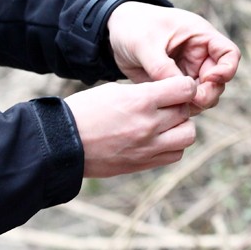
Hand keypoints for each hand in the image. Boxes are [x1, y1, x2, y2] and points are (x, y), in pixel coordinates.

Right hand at [65, 76, 198, 177]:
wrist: (63, 143)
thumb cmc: (85, 111)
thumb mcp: (114, 90)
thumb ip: (144, 92)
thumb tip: (167, 93)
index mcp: (141, 100)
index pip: (185, 89)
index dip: (185, 85)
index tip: (178, 86)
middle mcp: (149, 124)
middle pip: (187, 112)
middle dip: (180, 105)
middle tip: (167, 104)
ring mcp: (148, 147)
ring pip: (188, 135)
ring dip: (181, 127)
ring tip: (165, 123)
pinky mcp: (143, 163)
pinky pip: (175, 155)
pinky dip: (172, 145)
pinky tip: (158, 138)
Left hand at [106, 2, 239, 112]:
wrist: (114, 32)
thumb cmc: (134, 27)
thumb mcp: (146, 44)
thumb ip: (163, 67)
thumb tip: (179, 92)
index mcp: (200, 37)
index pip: (229, 54)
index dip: (226, 70)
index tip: (209, 79)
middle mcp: (199, 55)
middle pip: (219, 81)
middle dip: (208, 94)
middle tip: (191, 101)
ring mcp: (188, 71)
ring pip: (204, 94)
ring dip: (195, 103)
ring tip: (176, 106)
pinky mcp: (174, 84)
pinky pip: (186, 100)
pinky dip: (181, 107)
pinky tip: (167, 108)